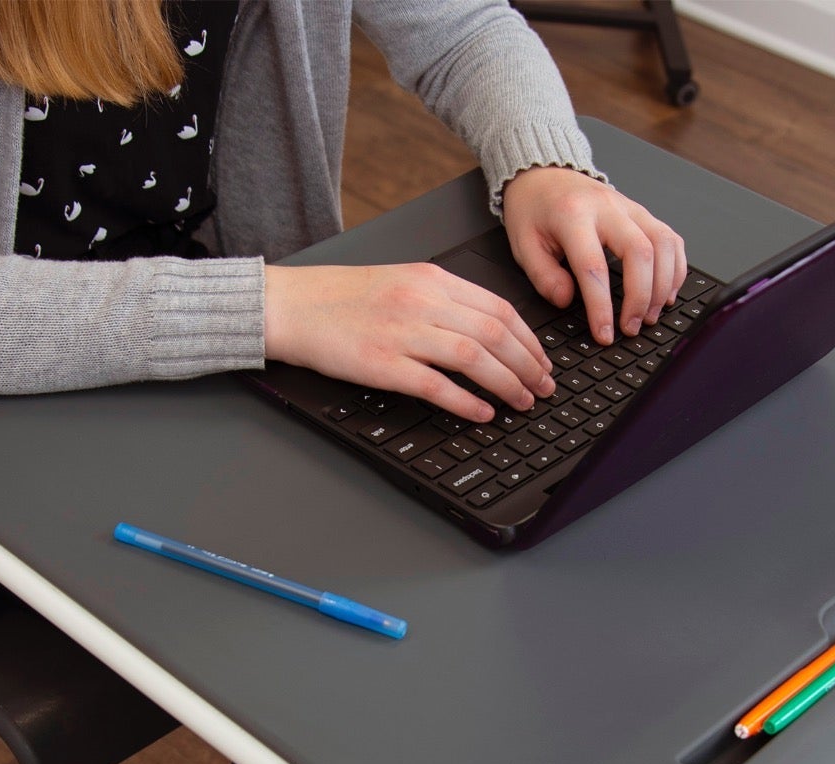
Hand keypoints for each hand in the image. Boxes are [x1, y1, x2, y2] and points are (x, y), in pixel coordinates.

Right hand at [262, 263, 554, 422]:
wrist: (291, 304)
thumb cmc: (340, 298)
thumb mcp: (400, 282)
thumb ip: (443, 300)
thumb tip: (488, 331)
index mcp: (431, 279)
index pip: (499, 309)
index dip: (530, 340)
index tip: (543, 361)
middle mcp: (422, 301)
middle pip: (496, 334)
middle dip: (529, 366)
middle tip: (543, 388)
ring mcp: (403, 332)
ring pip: (475, 358)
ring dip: (507, 384)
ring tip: (521, 403)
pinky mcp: (382, 363)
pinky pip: (437, 385)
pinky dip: (467, 402)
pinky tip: (482, 413)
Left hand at [502, 166, 687, 344]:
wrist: (545, 176)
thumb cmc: (535, 210)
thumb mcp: (523, 244)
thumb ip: (543, 276)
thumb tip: (567, 301)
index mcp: (572, 216)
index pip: (593, 267)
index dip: (601, 306)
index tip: (604, 333)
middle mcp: (607, 208)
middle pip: (639, 252)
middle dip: (640, 297)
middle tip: (632, 327)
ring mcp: (630, 208)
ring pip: (663, 244)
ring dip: (662, 285)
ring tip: (650, 315)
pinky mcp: (643, 213)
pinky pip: (671, 239)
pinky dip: (675, 268)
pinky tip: (666, 293)